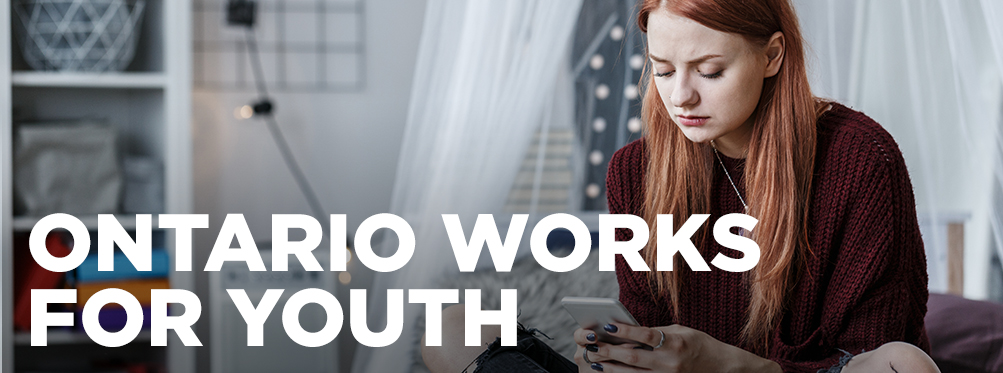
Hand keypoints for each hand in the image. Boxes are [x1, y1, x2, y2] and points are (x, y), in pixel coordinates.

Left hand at [573, 324, 780, 371]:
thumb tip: (630, 332)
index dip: (625, 331)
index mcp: (675, 343)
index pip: (645, 335)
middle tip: (592, 346)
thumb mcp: (681, 331)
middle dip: (610, 352)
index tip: (607, 325)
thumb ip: (657, 332)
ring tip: (594, 362)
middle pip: (634, 358)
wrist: (722, 367)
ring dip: (611, 369)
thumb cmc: (700, 344)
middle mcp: (670, 362)